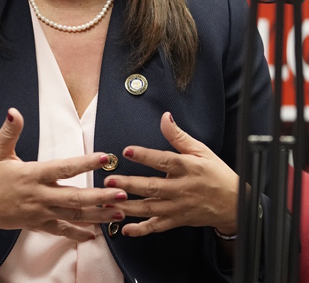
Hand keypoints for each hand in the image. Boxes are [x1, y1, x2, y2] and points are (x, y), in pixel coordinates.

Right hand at [0, 108, 127, 247]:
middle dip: (101, 196)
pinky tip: (95, 234)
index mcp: (31, 175)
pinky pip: (61, 230)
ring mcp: (39, 212)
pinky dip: (78, 233)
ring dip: (97, 214)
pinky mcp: (37, 224)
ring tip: (119, 212)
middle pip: (75, 196)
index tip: (103, 158)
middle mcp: (38, 195)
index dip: (84, 163)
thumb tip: (15, 112)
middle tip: (123, 193)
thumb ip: (9, 132)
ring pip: (73, 214)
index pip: (63, 168)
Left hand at [107, 112, 237, 236]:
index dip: (146, 155)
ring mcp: (179, 206)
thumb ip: (179, 136)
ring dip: (129, 207)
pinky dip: (142, 229)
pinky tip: (126, 229)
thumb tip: (165, 117)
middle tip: (109, 181)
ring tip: (109, 203)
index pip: (165, 160)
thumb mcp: (202, 152)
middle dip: (130, 184)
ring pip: (152, 208)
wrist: (237, 204)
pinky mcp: (178, 220)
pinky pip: (158, 226)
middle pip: (154, 187)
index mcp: (189, 168)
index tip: (127, 150)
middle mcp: (182, 188)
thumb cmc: (218, 175)